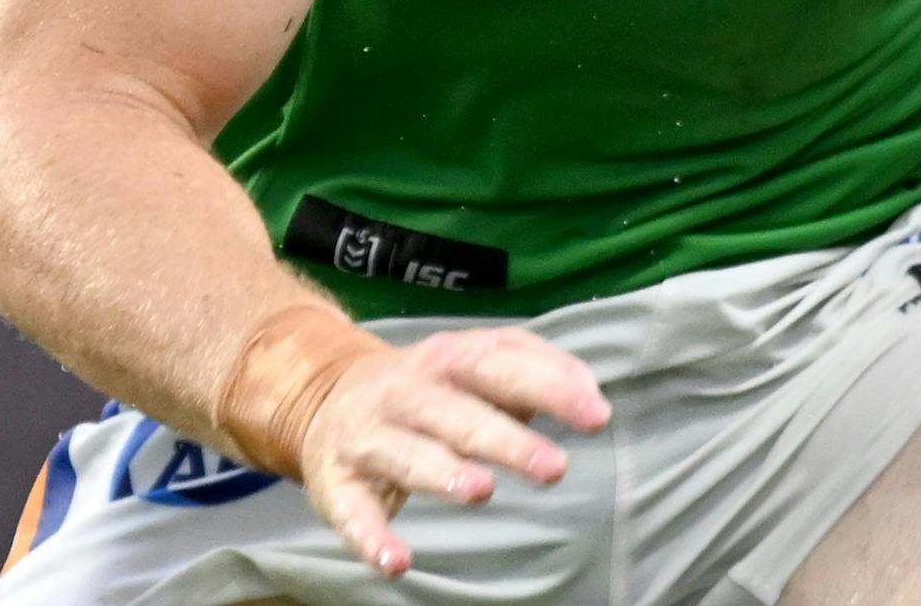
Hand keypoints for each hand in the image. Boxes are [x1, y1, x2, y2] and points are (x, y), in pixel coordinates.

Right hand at [219, 305, 610, 576]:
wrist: (325, 395)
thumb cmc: (430, 385)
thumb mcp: (477, 362)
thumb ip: (536, 370)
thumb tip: (589, 395)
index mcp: (450, 358)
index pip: (504, 366)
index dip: (551, 387)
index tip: (596, 415)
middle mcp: (408, 392)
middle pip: (459, 414)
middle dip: (506, 439)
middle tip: (553, 466)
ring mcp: (369, 436)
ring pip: (408, 454)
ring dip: (443, 472)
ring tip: (481, 490)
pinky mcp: (338, 483)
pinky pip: (354, 513)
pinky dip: (372, 538)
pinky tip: (397, 562)